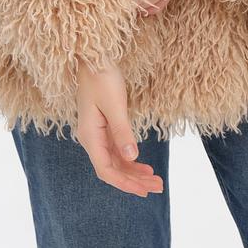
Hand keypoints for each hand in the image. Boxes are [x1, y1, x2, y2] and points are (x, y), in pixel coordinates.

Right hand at [75, 58, 163, 196]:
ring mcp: (96, 133)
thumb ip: (122, 132)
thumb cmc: (102, 78)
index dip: (125, 183)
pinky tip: (142, 164)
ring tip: (154, 179)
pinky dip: (129, 159)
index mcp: (90, 136)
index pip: (106, 169)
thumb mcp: (115, 104)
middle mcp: (91, 138)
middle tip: (158, 186)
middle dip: (134, 180)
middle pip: (112, 169)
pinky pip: (116, 150)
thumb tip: (132, 158)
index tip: (144, 190)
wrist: (94, 57)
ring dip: (133, 171)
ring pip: (115, 161)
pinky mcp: (103, 126)